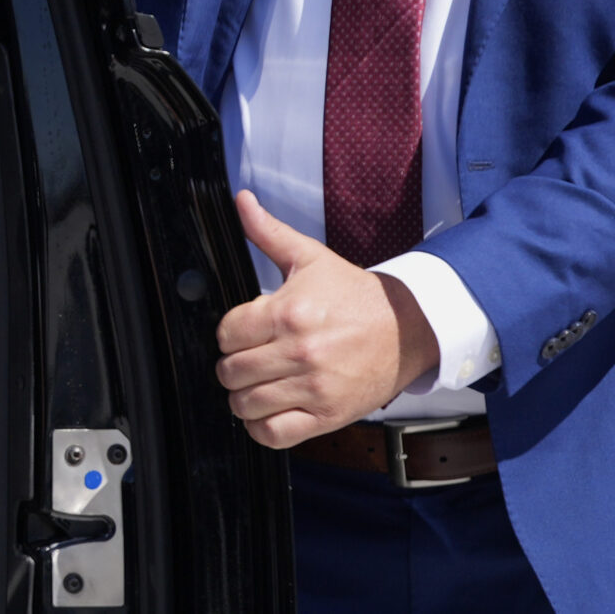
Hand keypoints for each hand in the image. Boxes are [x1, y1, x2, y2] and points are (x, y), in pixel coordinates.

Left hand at [214, 190, 440, 446]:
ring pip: (246, 404)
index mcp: (288, 312)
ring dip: (243, 397)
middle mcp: (299, 352)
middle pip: (231, 370)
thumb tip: (241, 200)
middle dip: (233, 365)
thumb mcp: (311, 258)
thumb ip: (269, 232)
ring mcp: (314, 388)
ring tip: (255, 385)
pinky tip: (267, 411)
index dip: (229, 334)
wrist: (409, 328)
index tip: (243, 333)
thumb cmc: (356, 295)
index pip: (226, 333)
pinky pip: (275, 434)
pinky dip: (262, 427)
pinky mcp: (328, 416)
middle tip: (248, 359)